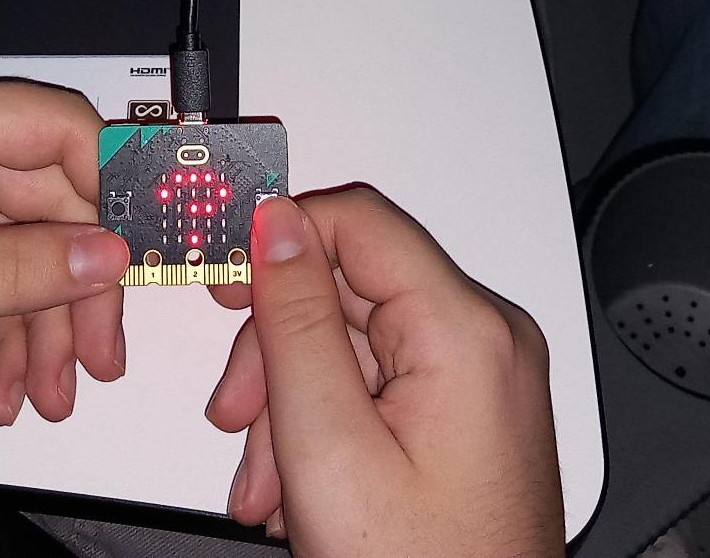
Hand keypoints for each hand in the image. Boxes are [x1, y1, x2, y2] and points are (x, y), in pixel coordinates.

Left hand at [0, 79, 130, 426]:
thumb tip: (99, 256)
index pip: (55, 127)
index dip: (111, 181)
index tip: (149, 244)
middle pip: (52, 202)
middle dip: (81, 282)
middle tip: (99, 352)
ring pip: (27, 254)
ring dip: (46, 324)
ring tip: (50, 391)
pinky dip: (6, 336)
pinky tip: (5, 386)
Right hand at [203, 188, 561, 555]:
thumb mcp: (329, 446)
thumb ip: (297, 323)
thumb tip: (275, 223)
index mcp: (466, 332)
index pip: (358, 220)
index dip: (280, 237)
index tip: (223, 274)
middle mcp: (486, 339)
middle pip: (347, 286)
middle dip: (277, 353)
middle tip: (238, 417)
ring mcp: (481, 376)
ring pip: (350, 341)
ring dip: (291, 401)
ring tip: (270, 484)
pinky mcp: (468, 409)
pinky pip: (377, 382)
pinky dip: (327, 423)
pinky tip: (301, 487)